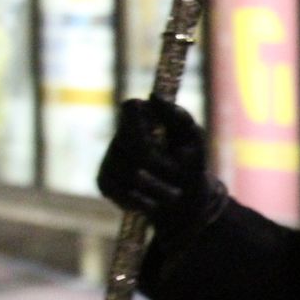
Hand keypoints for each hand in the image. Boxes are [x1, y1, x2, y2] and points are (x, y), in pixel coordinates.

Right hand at [97, 98, 224, 238]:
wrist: (186, 201)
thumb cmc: (191, 162)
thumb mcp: (194, 139)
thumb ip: (179, 116)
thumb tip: (153, 96)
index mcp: (143, 118)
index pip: (130, 108)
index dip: (143, 124)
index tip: (161, 140)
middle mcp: (121, 135)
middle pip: (133, 145)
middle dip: (161, 165)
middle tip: (179, 174)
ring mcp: (110, 159)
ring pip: (129, 173)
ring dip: (158, 188)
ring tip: (174, 195)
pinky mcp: (104, 182)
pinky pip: (120, 192)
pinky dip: (143, 201)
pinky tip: (154, 203)